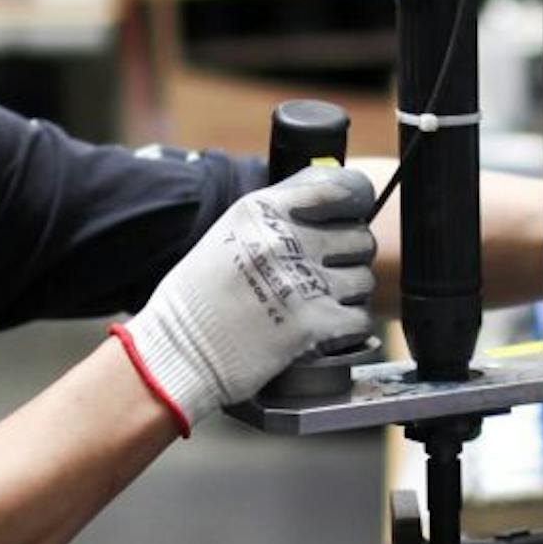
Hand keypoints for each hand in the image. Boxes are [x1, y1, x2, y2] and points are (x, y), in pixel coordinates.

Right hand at [117, 167, 376, 428]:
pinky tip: (327, 330)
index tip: (350, 217)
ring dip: (349, 294)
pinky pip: (360, 318)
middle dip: (349, 256)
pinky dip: (349, 327)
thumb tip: (324, 210)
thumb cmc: (197, 301)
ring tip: (323, 304)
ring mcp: (302, 282)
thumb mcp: (227, 236)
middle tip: (330, 272)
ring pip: (363, 279)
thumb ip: (273, 220)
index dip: (351, 206)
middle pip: (358, 237)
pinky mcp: (314, 324)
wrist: (179, 353)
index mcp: (261, 212)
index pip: (335, 190)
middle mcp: (285, 240)